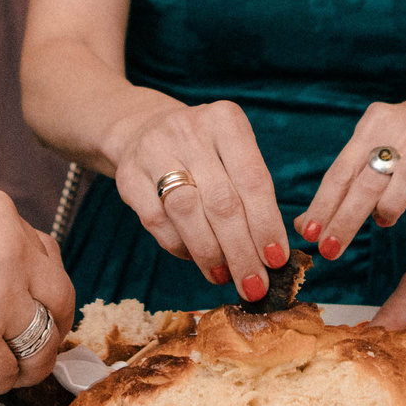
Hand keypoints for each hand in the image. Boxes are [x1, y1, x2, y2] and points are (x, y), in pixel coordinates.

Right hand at [0, 188, 76, 391]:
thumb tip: (11, 282)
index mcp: (0, 215)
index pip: (47, 253)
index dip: (41, 286)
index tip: (37, 305)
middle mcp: (11, 252)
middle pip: (60, 296)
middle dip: (55, 326)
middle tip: (43, 346)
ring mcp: (0, 299)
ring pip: (42, 340)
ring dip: (32, 362)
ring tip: (14, 371)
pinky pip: (8, 372)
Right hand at [101, 99, 289, 301]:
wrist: (145, 129)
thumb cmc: (205, 151)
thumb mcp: (233, 153)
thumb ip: (252, 195)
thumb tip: (271, 254)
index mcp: (226, 120)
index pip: (253, 179)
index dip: (266, 224)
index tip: (276, 260)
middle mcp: (189, 130)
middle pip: (221, 202)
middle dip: (241, 251)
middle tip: (254, 285)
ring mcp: (154, 150)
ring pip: (188, 213)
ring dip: (210, 254)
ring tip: (226, 277)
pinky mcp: (129, 176)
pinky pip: (158, 222)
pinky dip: (180, 247)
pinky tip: (196, 258)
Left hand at [298, 97, 405, 261]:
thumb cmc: (402, 141)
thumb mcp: (371, 147)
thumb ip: (343, 182)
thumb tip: (305, 224)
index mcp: (374, 123)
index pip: (342, 170)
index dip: (323, 204)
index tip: (309, 232)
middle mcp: (402, 128)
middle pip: (366, 184)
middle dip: (345, 221)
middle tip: (330, 249)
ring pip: (398, 192)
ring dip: (386, 211)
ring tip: (384, 216)